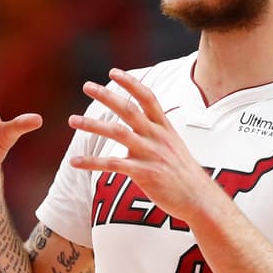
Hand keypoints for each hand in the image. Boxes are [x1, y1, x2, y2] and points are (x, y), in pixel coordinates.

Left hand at [68, 69, 219, 222]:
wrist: (200, 200)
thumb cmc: (183, 174)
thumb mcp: (173, 146)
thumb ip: (155, 133)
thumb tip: (138, 124)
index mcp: (165, 128)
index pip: (148, 98)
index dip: (131, 83)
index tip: (113, 72)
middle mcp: (158, 137)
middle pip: (129, 110)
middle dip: (107, 96)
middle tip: (87, 86)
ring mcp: (151, 155)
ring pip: (118, 133)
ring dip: (92, 125)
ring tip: (72, 120)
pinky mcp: (144, 174)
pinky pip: (113, 164)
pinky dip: (92, 162)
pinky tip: (74, 162)